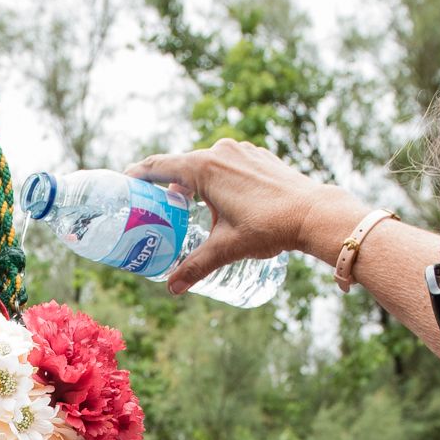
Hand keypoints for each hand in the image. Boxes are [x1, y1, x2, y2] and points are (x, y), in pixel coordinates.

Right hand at [128, 139, 349, 296]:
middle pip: (182, 165)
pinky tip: (223, 201)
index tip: (124, 182)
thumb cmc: (270, 227)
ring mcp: (242, 151)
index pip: (159, 165)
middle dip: (167, 185)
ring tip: (189, 207)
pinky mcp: (259, 157)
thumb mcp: (227, 248)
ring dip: (194, 183)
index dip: (138, 174)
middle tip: (156, 205)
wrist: (315, 213)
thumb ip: (196, 266)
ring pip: (206, 164)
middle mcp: (221, 152)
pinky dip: (217, 179)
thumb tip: (172, 288)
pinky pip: (228, 164)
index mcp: (205, 168)